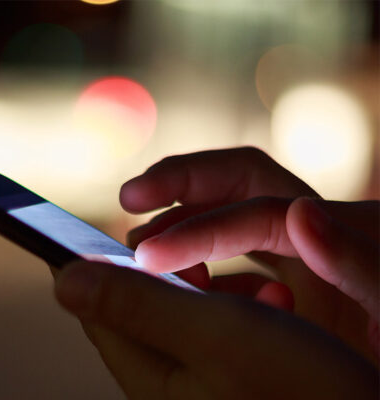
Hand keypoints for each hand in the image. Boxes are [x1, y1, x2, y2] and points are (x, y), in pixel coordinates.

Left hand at [54, 261, 377, 398]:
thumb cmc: (298, 391)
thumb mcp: (211, 332)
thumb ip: (135, 302)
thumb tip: (65, 280)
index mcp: (148, 375)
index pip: (99, 309)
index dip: (97, 261)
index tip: (107, 226)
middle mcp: (169, 383)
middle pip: (142, 306)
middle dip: (164, 268)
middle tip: (189, 250)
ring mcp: (205, 382)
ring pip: (187, 313)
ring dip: (209, 285)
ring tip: (246, 279)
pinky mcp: (240, 379)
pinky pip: (225, 328)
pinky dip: (242, 306)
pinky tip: (280, 303)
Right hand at [121, 147, 378, 359]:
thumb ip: (359, 261)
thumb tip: (301, 213)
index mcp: (344, 234)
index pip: (258, 212)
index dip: (198, 230)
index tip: (144, 259)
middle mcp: (319, 233)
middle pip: (242, 177)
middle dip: (182, 180)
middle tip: (130, 198)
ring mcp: (303, 257)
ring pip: (233, 208)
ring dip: (184, 220)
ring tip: (145, 250)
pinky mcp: (292, 283)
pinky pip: (237, 256)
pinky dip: (204, 263)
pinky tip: (190, 291)